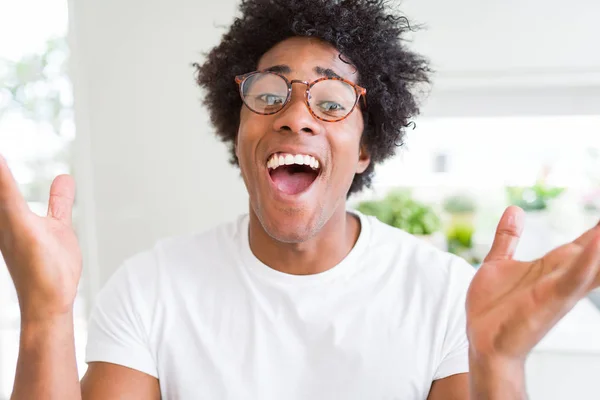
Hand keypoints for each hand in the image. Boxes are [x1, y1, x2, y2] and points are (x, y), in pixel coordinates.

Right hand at [0, 155, 81, 321]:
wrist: (50, 303)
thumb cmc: (51, 267)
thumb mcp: (56, 225)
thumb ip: (58, 202)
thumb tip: (64, 178)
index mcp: (9, 214)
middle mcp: (3, 216)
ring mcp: (11, 223)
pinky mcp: (22, 230)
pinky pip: (8, 199)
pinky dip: (1, 179)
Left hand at [466, 206, 599, 362]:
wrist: (481, 341)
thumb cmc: (493, 307)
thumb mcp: (499, 263)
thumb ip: (508, 238)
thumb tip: (514, 210)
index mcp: (553, 266)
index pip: (587, 241)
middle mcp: (562, 276)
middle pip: (597, 250)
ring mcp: (558, 288)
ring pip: (592, 263)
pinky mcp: (548, 300)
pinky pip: (572, 279)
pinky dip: (586, 262)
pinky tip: (596, 243)